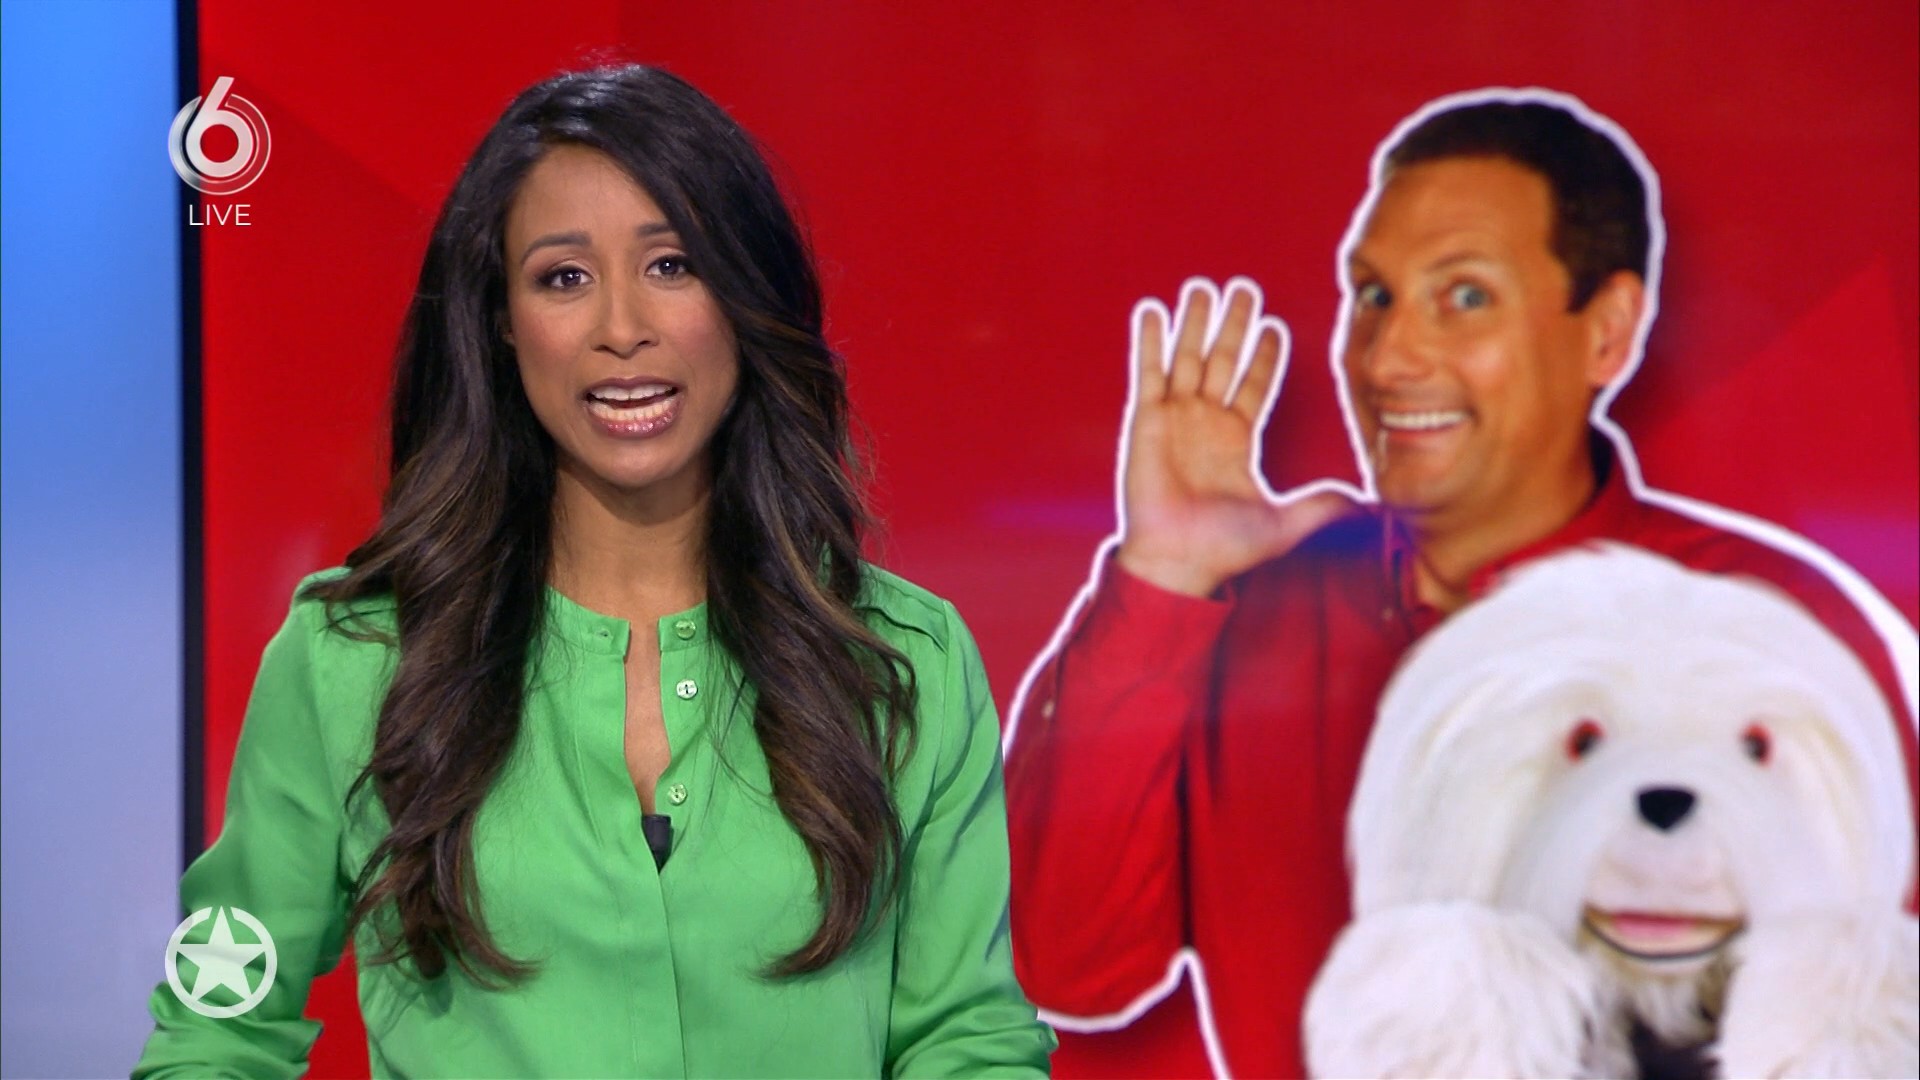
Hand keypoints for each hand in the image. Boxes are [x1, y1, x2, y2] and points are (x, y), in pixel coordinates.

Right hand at [1115, 277, 1354, 597]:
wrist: (1179, 562)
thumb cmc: (1225, 549)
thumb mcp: (1287, 522)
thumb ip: (1324, 505)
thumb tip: (1370, 504)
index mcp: (1237, 440)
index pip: (1254, 385)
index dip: (1265, 356)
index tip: (1275, 325)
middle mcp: (1206, 423)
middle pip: (1222, 360)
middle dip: (1234, 324)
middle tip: (1244, 288)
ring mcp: (1175, 419)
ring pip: (1188, 358)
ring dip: (1195, 321)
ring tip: (1203, 286)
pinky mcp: (1146, 421)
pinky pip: (1149, 373)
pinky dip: (1150, 342)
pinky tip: (1153, 311)